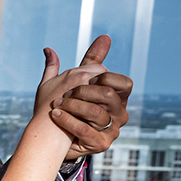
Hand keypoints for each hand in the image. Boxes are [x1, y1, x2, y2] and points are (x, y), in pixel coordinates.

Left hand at [35, 36, 131, 161]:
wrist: (56, 137)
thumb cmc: (70, 105)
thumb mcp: (78, 80)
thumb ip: (92, 61)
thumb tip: (105, 36)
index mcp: (118, 98)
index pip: (124, 83)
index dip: (104, 78)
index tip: (86, 78)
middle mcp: (120, 114)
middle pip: (109, 95)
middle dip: (83, 91)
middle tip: (66, 92)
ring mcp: (112, 130)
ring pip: (96, 112)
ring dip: (72, 106)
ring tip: (56, 104)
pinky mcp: (101, 144)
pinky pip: (85, 130)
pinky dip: (67, 120)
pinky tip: (55, 115)